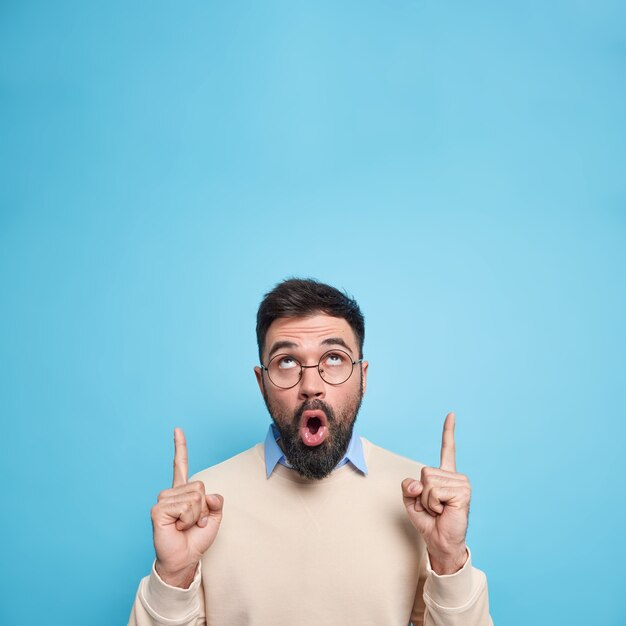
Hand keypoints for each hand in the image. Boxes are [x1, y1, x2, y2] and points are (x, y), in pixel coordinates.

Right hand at [151, 428, 223, 587]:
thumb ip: (216, 502)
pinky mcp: (158, 510)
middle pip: (200, 486)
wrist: (184, 559)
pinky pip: (186, 507)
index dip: (180, 447)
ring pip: (195, 497)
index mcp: (182, 491)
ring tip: (186, 526)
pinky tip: (178, 527)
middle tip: (194, 522)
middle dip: (204, 507)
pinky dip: (189, 519)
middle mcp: (171, 493)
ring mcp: (163, 500)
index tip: (177, 429)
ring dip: (197, 515)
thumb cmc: (196, 538)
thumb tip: (209, 495)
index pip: (180, 465)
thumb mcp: (214, 517)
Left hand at [401, 413, 469, 574]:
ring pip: (428, 482)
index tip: (451, 414)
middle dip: (422, 493)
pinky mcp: (462, 492)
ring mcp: (461, 483)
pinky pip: (434, 491)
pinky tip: (444, 511)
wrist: (440, 542)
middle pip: (424, 472)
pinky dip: (433, 504)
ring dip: (428, 500)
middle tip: (434, 506)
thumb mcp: (411, 501)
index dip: (448, 432)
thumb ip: (409, 486)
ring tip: (439, 509)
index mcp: (445, 476)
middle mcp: (455, 477)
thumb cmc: (428, 521)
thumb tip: (419, 483)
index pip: (447, 449)